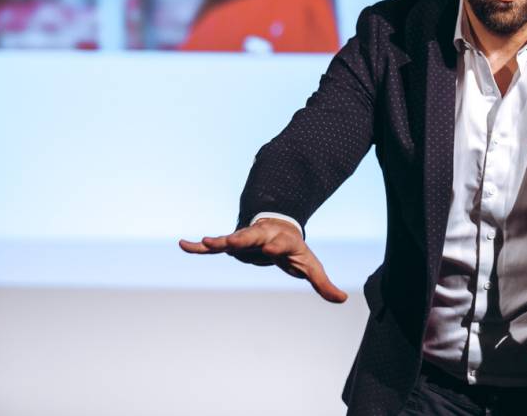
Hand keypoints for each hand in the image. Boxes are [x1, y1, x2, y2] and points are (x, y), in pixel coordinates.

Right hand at [179, 219, 346, 302]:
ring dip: (219, 241)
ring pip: (232, 239)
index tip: (273, 250)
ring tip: (205, 241)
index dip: (277, 247)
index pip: (280, 244)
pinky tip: (183, 244)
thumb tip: (343, 300)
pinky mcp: (233, 245)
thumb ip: (323, 283)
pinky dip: (199, 247)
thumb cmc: (294, 250)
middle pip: (252, 237)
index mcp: (282, 241)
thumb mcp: (310, 265)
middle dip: (243, 239)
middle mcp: (262, 237)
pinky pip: (214, 247)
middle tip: (231, 241)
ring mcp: (245, 239)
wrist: (278, 227)